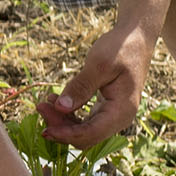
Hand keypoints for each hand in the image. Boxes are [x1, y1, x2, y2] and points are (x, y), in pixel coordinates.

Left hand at [46, 21, 153, 146]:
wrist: (136, 39)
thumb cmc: (121, 48)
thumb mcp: (98, 65)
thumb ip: (80, 87)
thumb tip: (60, 108)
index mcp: (122, 111)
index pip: (90, 134)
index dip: (65, 134)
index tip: (44, 128)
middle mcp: (120, 118)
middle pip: (85, 136)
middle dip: (60, 127)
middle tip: (40, 107)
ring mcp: (113, 116)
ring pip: (83, 130)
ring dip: (62, 121)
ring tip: (44, 103)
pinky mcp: (106, 110)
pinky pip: (84, 120)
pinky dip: (68, 115)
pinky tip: (55, 101)